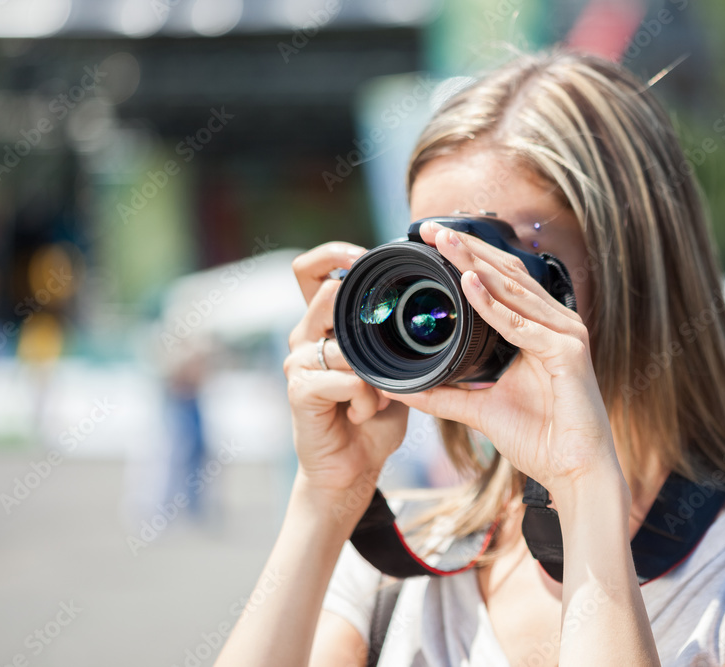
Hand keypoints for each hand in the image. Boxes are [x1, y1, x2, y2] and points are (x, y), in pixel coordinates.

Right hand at [284, 243, 408, 499]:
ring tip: (380, 396)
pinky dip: (366, 397)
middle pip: (326, 293)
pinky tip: (364, 412)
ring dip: (374, 370)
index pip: (310, 269)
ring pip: (345, 340)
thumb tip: (425, 304)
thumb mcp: (391, 368)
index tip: (367, 259)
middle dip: (367, 315)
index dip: (336, 253)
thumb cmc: (373, 417)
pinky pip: (346, 379)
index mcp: (323, 324)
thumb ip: (393, 336)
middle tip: (387, 346)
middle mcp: (304, 336)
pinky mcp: (300, 391)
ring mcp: (299, 362)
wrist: (352, 468)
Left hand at [383, 222, 625, 497]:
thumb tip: (402, 389)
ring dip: (474, 265)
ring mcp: (566, 335)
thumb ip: (444, 396)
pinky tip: (467, 285)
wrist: (575, 473)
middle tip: (429, 228)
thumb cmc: (540, 438)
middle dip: (466, 249)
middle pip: (506, 275)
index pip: (502, 281)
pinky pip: (521, 325)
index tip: (431, 241)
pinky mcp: (569, 353)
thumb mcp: (481, 410)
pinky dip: (492, 305)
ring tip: (443, 242)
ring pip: (512, 291)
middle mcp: (556, 324)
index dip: (468, 258)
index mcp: (540, 329)